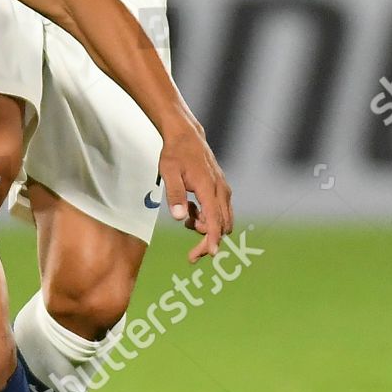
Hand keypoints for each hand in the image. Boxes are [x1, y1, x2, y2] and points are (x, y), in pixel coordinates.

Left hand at [157, 119, 232, 262]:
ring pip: (223, 221)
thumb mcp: (168, 171)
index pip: (215, 220)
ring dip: (206, 228)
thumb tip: (181, 218)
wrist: (186, 136)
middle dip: (208, 241)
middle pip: (222, 226)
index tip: (211, 254)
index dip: (213, 239)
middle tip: (191, 254)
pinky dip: (207, 218)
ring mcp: (223, 190)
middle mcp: (221, 191)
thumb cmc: (175, 154)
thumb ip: (174, 194)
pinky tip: (191, 208)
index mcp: (208, 188)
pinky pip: (219, 213)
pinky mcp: (221, 190)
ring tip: (186, 215)